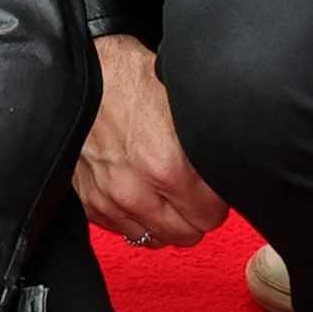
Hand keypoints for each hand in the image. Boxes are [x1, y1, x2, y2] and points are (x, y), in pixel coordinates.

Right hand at [74, 33, 227, 250]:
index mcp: (167, 167)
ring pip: (154, 238)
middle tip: (194, 192)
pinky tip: (141, 194)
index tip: (213, 186)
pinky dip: (135, 218)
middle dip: (195, 215)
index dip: (217, 200)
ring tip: (167, 195)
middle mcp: (136, 192)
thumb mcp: (182, 104)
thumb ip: (207, 144)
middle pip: (186, 235)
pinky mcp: (89, 201)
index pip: (211, 216)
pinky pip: (123, 229)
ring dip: (164, 221)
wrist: (82, 73)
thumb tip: (230, 167)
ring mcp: (109, 200)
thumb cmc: (131, 79)